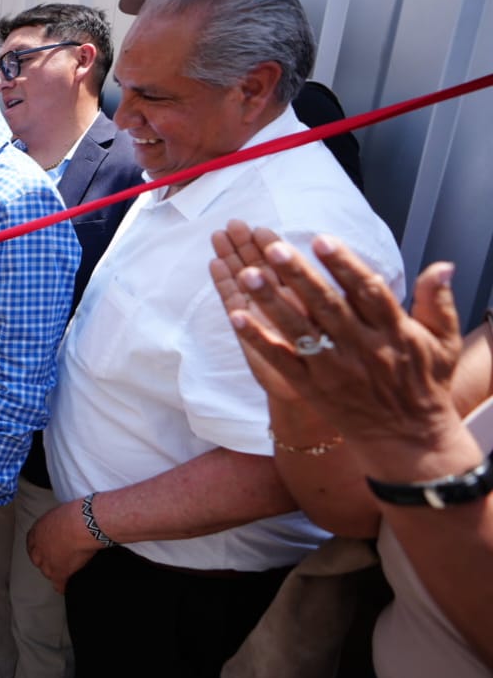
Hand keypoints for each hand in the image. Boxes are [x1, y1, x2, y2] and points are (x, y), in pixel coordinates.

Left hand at [25, 498, 100, 592]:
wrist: (81, 526)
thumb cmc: (75, 514)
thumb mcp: (60, 514)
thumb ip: (57, 522)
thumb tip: (64, 523)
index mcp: (37, 531)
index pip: (32, 543)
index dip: (40, 548)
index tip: (45, 550)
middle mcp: (39, 548)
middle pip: (38, 560)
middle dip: (45, 561)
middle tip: (55, 561)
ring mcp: (48, 562)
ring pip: (48, 572)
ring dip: (54, 573)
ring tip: (62, 573)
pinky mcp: (60, 572)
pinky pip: (59, 584)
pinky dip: (63, 586)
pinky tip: (65, 588)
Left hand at [221, 230, 469, 471]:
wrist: (407, 438)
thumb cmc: (425, 383)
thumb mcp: (443, 342)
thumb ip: (437, 302)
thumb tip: (442, 266)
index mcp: (394, 331)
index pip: (367, 291)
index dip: (344, 264)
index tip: (321, 239)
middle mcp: (361, 347)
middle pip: (326, 306)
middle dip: (299, 276)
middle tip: (272, 248)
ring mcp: (333, 369)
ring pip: (299, 330)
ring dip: (271, 302)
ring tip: (247, 274)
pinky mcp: (312, 388)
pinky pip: (280, 361)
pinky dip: (257, 340)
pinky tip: (235, 317)